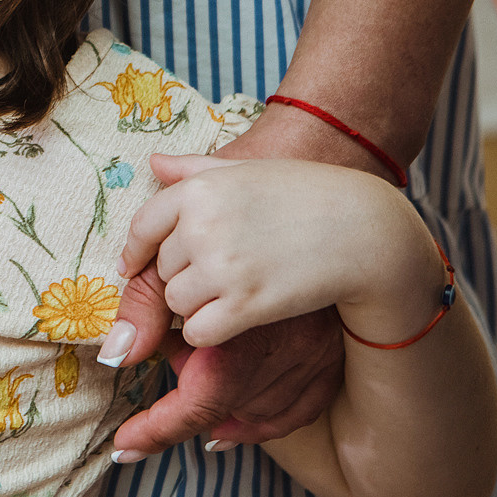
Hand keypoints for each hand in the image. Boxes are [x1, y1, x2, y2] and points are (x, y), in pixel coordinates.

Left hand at [106, 152, 428, 458]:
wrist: (364, 229)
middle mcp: (202, 227)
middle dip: (184, 276)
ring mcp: (222, 267)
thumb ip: (195, 169)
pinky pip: (198, 333)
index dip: (135, 252)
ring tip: (237, 289)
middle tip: (226, 271)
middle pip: (162, 270)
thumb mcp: (248, 171)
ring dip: (198, 306)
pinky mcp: (245, 306)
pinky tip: (237, 317)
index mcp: (199, 190)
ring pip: (176, 304)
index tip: (133, 266)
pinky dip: (211, 331)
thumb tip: (154, 162)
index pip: (142, 227)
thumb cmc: (307, 195)